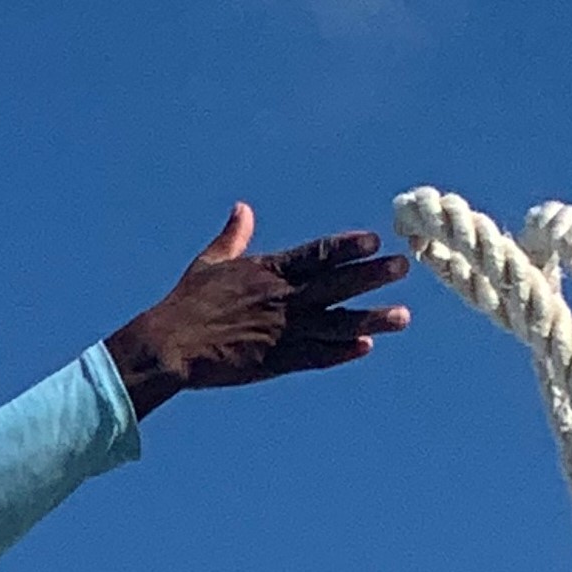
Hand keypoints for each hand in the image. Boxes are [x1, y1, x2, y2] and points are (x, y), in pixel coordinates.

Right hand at [105, 205, 409, 418]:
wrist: (168, 346)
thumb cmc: (185, 304)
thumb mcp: (210, 264)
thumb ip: (233, 237)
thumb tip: (242, 209)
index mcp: (268, 271)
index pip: (317, 254)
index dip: (347, 247)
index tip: (374, 240)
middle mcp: (281, 299)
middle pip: (336, 285)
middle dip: (371, 276)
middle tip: (403, 267)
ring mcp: (280, 331)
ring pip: (334, 324)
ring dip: (370, 319)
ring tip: (402, 316)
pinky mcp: (273, 362)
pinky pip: (314, 357)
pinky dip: (339, 353)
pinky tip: (365, 348)